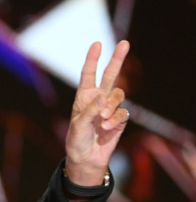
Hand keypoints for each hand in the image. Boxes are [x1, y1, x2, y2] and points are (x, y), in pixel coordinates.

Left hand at [64, 41, 129, 185]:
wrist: (85, 158)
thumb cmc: (76, 140)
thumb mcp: (78, 125)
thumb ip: (90, 110)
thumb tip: (104, 97)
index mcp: (83, 97)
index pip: (88, 74)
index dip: (92, 59)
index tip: (97, 43)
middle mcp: (98, 99)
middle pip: (110, 75)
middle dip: (117, 59)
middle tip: (124, 42)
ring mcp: (110, 108)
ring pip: (119, 95)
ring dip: (111, 107)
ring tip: (101, 121)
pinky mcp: (119, 119)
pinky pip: (123, 113)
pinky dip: (115, 120)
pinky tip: (106, 129)